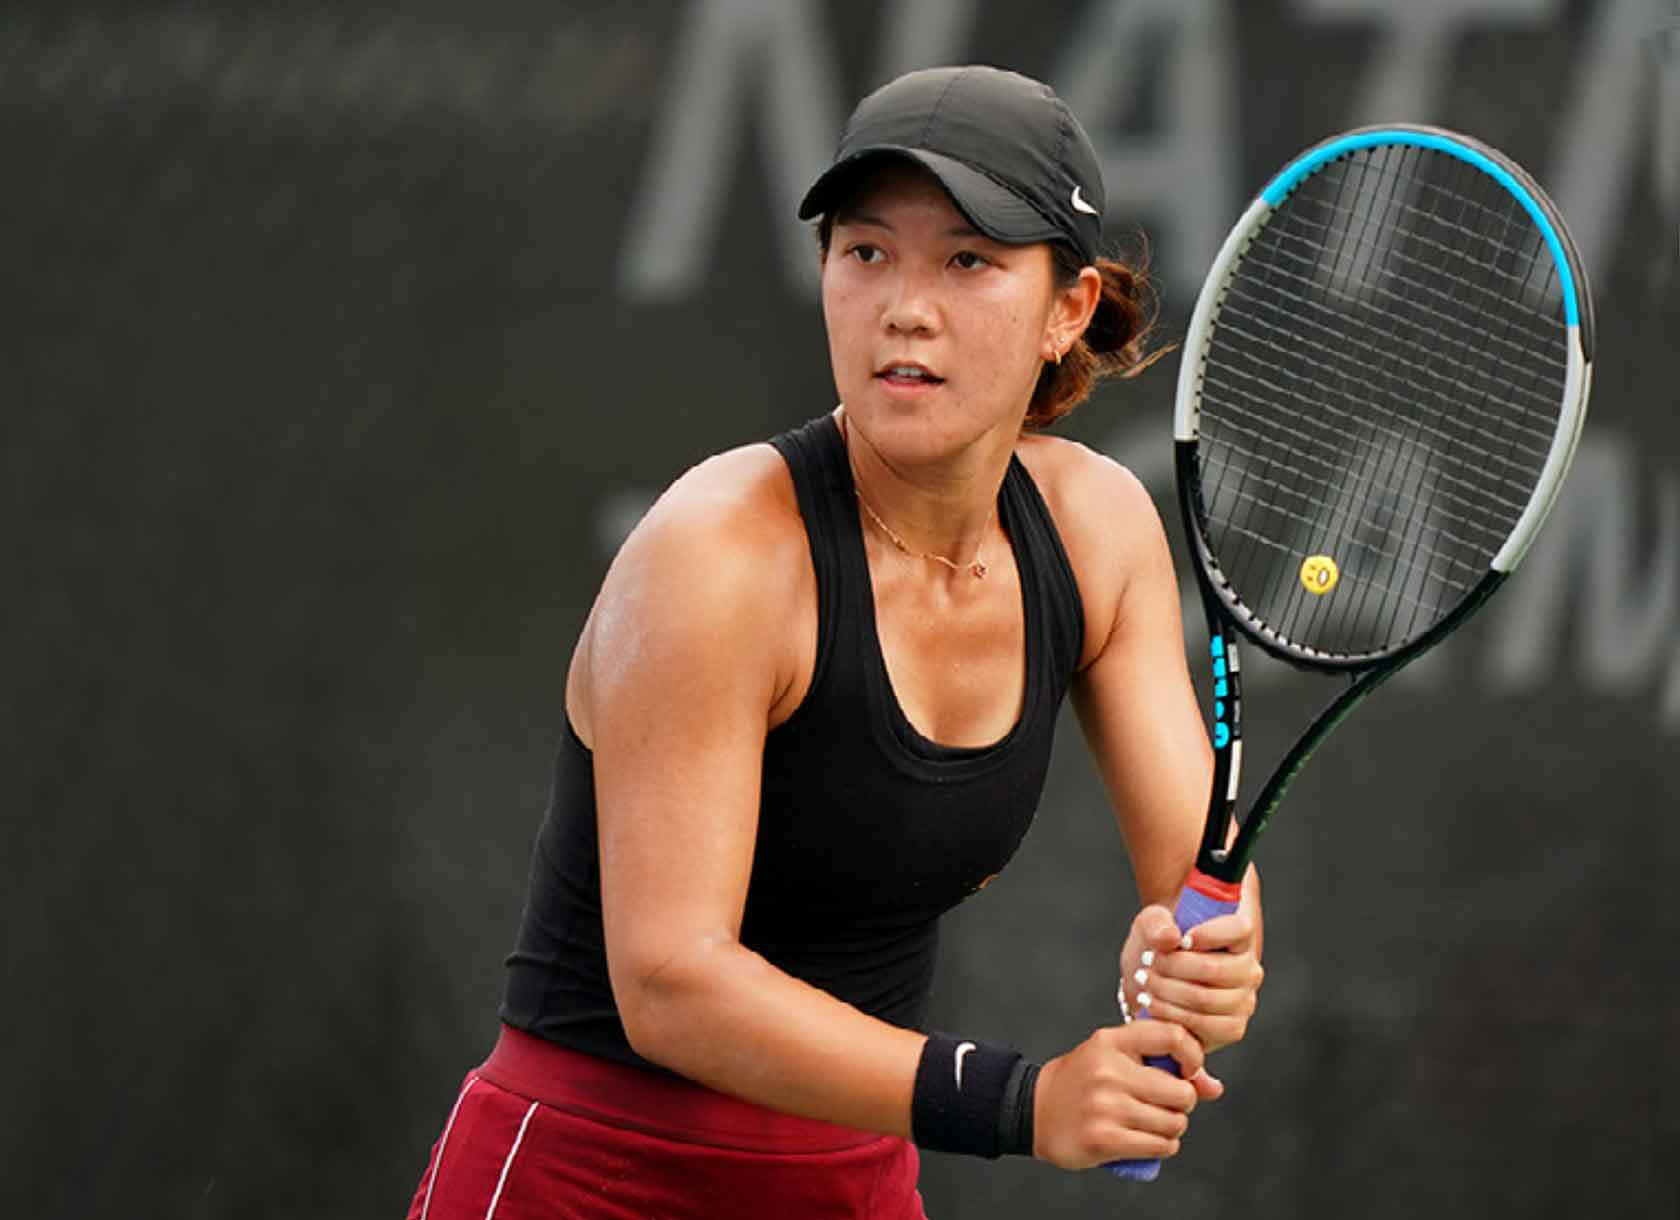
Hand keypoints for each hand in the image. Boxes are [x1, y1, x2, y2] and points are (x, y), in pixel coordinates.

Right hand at [1032, 1022, 1223, 1168]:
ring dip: (1172, 1128)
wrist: (1035, 1109)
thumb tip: (1213, 1088)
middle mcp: (1109, 1070)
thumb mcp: (1116, 1057)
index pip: (1172, 1035)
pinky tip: (1150, 1140)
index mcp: (1112, 1041)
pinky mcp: (1103, 1138)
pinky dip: (1163, 1146)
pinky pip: (1159, 1146)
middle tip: (1166, 1104)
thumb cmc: (1084, 1080)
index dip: (1193, 1055)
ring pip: (1174, 1123)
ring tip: (1154, 1124)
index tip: (1188, 1070)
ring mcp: (1105, 1105)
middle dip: (1183, 1103)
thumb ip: (1164, 1064)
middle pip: (1181, 1092)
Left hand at [1119, 902, 1263, 1053]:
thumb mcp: (1151, 924)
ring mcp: (1244, 1001)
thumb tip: (1170, 938)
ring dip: (1165, 990)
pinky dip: (1170, 1015)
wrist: (1156, 981)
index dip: (1209, 934)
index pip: (1239, 929)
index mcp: (1240, 935)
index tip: (1180, 940)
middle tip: (1146, 961)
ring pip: (1204, 999)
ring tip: (1144, 980)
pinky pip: (1203, 1025)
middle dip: (1171, 966)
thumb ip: (1157, 923)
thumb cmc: (1160, 947)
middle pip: (1213, 969)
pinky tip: (1152, 1003)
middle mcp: (1249, 969)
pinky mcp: (1232, 1028)